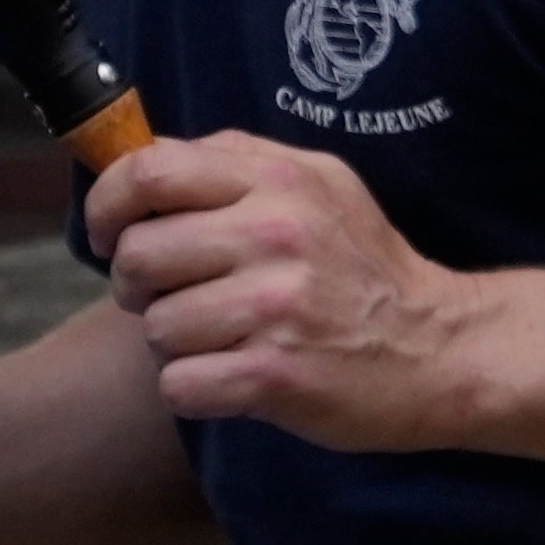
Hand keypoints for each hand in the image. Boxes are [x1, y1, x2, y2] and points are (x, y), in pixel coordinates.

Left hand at [89, 132, 475, 450]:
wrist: (437, 347)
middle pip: (139, 255)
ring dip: (176, 343)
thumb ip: (236, 163)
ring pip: (155, 327)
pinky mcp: (275, 374)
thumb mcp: (320, 186)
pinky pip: (179, 383)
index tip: (112, 235)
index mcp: (281, 180)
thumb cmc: (364, 269)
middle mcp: (277, 234)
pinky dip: (196, 388)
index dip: (108, 205)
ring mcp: (276, 305)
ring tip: (225, 337)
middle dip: (139, 286)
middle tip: (177, 296)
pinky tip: (236, 376)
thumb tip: (138, 156)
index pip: (150, 171)